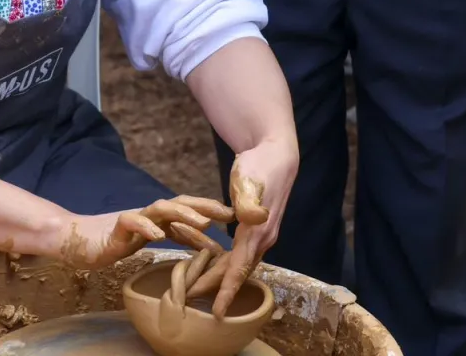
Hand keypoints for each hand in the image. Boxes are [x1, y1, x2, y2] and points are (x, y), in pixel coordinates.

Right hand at [57, 196, 234, 270]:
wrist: (78, 239)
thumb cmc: (116, 240)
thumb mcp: (153, 240)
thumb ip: (179, 239)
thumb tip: (210, 245)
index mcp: (159, 217)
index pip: (189, 209)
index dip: (211, 210)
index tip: (236, 216)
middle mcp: (149, 214)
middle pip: (180, 203)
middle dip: (205, 206)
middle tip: (229, 214)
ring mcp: (133, 218)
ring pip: (160, 209)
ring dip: (183, 214)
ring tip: (203, 223)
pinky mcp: (115, 227)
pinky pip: (131, 223)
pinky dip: (145, 227)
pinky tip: (158, 236)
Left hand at [188, 137, 296, 317]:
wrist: (275, 153)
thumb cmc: (259, 166)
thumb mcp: (249, 181)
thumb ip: (247, 203)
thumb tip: (254, 218)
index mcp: (257, 232)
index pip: (240, 268)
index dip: (227, 290)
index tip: (217, 312)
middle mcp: (262, 238)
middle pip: (237, 270)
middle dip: (216, 287)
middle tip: (190, 298)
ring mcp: (261, 234)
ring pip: (238, 263)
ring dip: (219, 275)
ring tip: (197, 285)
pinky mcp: (256, 227)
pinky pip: (240, 253)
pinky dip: (226, 262)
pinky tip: (212, 263)